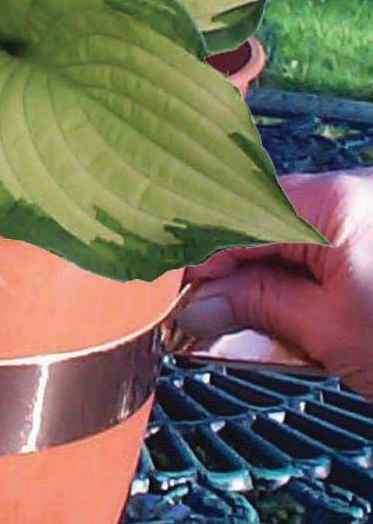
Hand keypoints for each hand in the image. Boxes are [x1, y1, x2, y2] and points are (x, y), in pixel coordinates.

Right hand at [178, 169, 372, 400]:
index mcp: (335, 200)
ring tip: (225, 314)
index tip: (170, 286)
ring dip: (253, 276)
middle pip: (260, 221)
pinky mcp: (370, 243)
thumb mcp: (326, 329)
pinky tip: (265, 309)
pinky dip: (286, 281)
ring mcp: (362, 217)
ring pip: (283, 238)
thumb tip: (193, 305)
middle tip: (190, 307)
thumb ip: (253, 304)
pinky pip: (313, 252)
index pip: (241, 213)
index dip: (200, 252)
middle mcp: (348, 194)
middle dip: (225, 266)